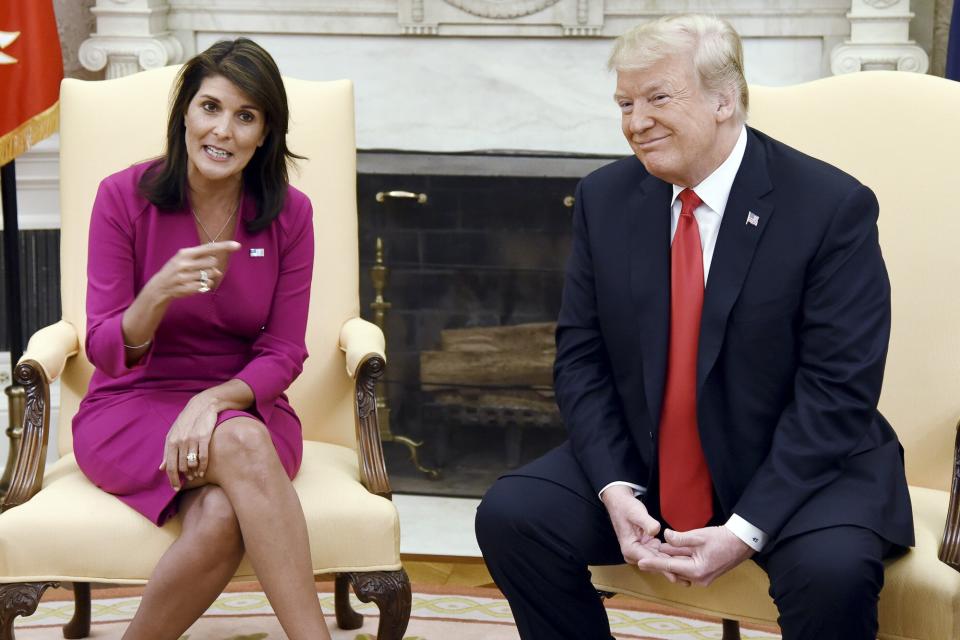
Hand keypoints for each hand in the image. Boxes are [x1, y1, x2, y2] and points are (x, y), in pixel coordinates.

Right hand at [147, 240, 240, 300]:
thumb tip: (218, 271)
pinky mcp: (186, 288)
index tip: (237, 245)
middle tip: (202, 269)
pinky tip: (196, 284)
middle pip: (213, 262)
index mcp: (185, 253)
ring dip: (209, 277)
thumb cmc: (178, 269)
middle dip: (212, 266)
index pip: (209, 248)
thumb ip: (203, 261)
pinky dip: (205, 285)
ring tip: (197, 277)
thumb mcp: (186, 260)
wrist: (160, 286)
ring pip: (211, 275)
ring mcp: (185, 277)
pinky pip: (206, 286)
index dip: (224, 246)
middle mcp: (184, 264)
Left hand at [159, 391, 218, 488]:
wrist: (202, 406)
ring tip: (196, 475)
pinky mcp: (204, 437)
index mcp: (171, 441)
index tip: (176, 488)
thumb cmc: (187, 421)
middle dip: (184, 477)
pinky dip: (203, 467)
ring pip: (192, 464)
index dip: (172, 479)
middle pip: (181, 467)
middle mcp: (180, 441)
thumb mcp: (173, 434)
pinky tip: (203, 471)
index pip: (169, 466)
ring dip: (194, 473)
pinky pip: (203, 457)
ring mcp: (192, 440)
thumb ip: (167, 451)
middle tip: (189, 480)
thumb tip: (161, 468)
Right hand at [600, 486, 680, 580]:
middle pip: (655, 564)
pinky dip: (669, 556)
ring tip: (688, 576)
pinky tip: (683, 560)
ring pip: (658, 561)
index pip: (649, 560)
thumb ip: (647, 523)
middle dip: (670, 571)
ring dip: (671, 566)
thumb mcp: (637, 513)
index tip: (676, 576)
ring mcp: (640, 551)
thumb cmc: (626, 507)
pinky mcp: (645, 547)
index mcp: (630, 548)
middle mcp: (634, 553)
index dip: (663, 568)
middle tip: (687, 581)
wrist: (620, 502)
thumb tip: (656, 531)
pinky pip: (659, 554)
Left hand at [637, 526, 754, 586]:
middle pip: (673, 569)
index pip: (669, 566)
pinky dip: (678, 559)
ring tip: (655, 549)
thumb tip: (665, 537)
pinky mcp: (704, 573)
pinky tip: (669, 549)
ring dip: (669, 559)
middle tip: (644, 553)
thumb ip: (679, 539)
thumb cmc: (723, 539)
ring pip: (679, 568)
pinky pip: (686, 567)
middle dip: (660, 560)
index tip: (640, 562)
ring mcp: (702, 577)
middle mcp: (698, 578)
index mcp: (696, 570)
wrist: (742, 542)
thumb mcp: (698, 536)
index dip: (653, 563)